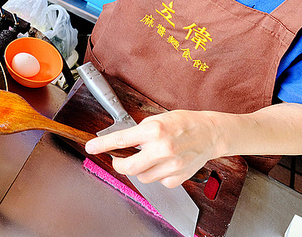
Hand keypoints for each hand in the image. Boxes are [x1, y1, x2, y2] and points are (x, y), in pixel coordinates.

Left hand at [85, 110, 219, 187]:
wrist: (210, 133)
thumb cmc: (184, 123)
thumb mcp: (158, 119)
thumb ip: (140, 131)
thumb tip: (123, 142)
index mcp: (154, 130)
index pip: (121, 140)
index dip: (102, 145)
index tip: (91, 148)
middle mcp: (162, 149)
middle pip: (129, 167)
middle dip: (118, 165)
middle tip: (117, 160)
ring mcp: (171, 165)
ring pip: (142, 177)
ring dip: (139, 169)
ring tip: (148, 157)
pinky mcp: (178, 177)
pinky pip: (157, 181)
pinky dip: (156, 174)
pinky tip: (163, 164)